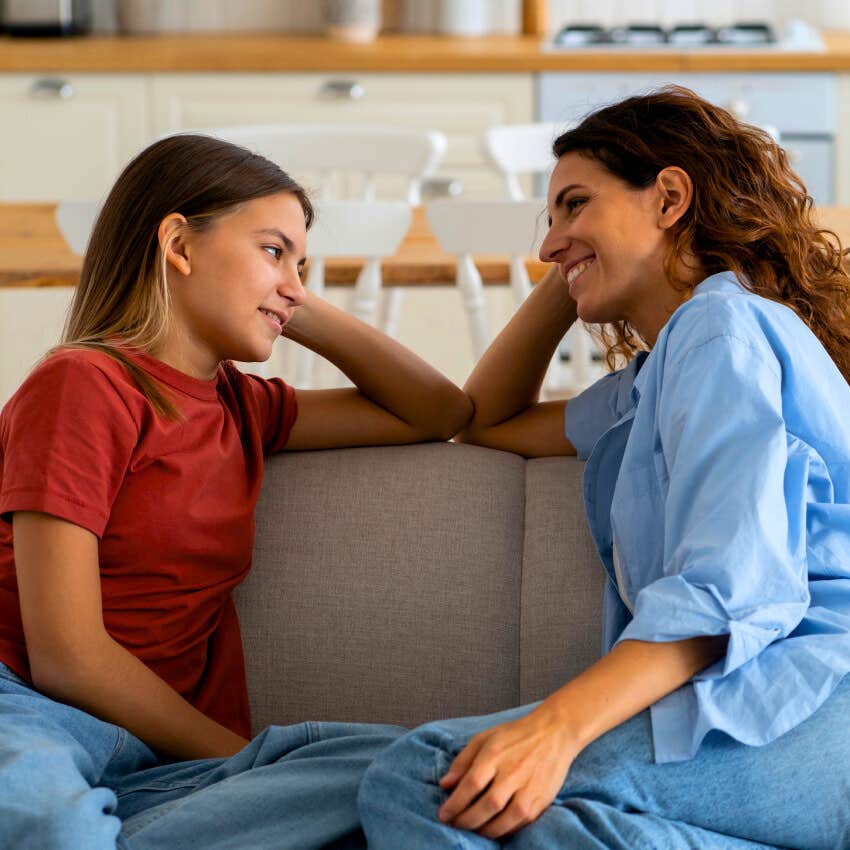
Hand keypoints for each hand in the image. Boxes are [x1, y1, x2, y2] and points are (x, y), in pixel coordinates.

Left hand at [437, 704, 578, 838]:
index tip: (443, 814)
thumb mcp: (485, 738)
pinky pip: (520, 824)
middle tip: (454, 824)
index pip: (471, 784)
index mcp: (495, 754)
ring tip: (473, 829)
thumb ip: (463, 760)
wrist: (554, 733)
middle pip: (486, 805)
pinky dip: (504, 830)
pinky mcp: (542, 800)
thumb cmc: (515, 735)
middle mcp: (512, 772)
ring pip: (504, 819)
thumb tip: (444, 784)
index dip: (454, 803)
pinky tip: (494, 828)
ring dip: (484, 830)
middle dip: (466, 820)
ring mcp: (529, 788)